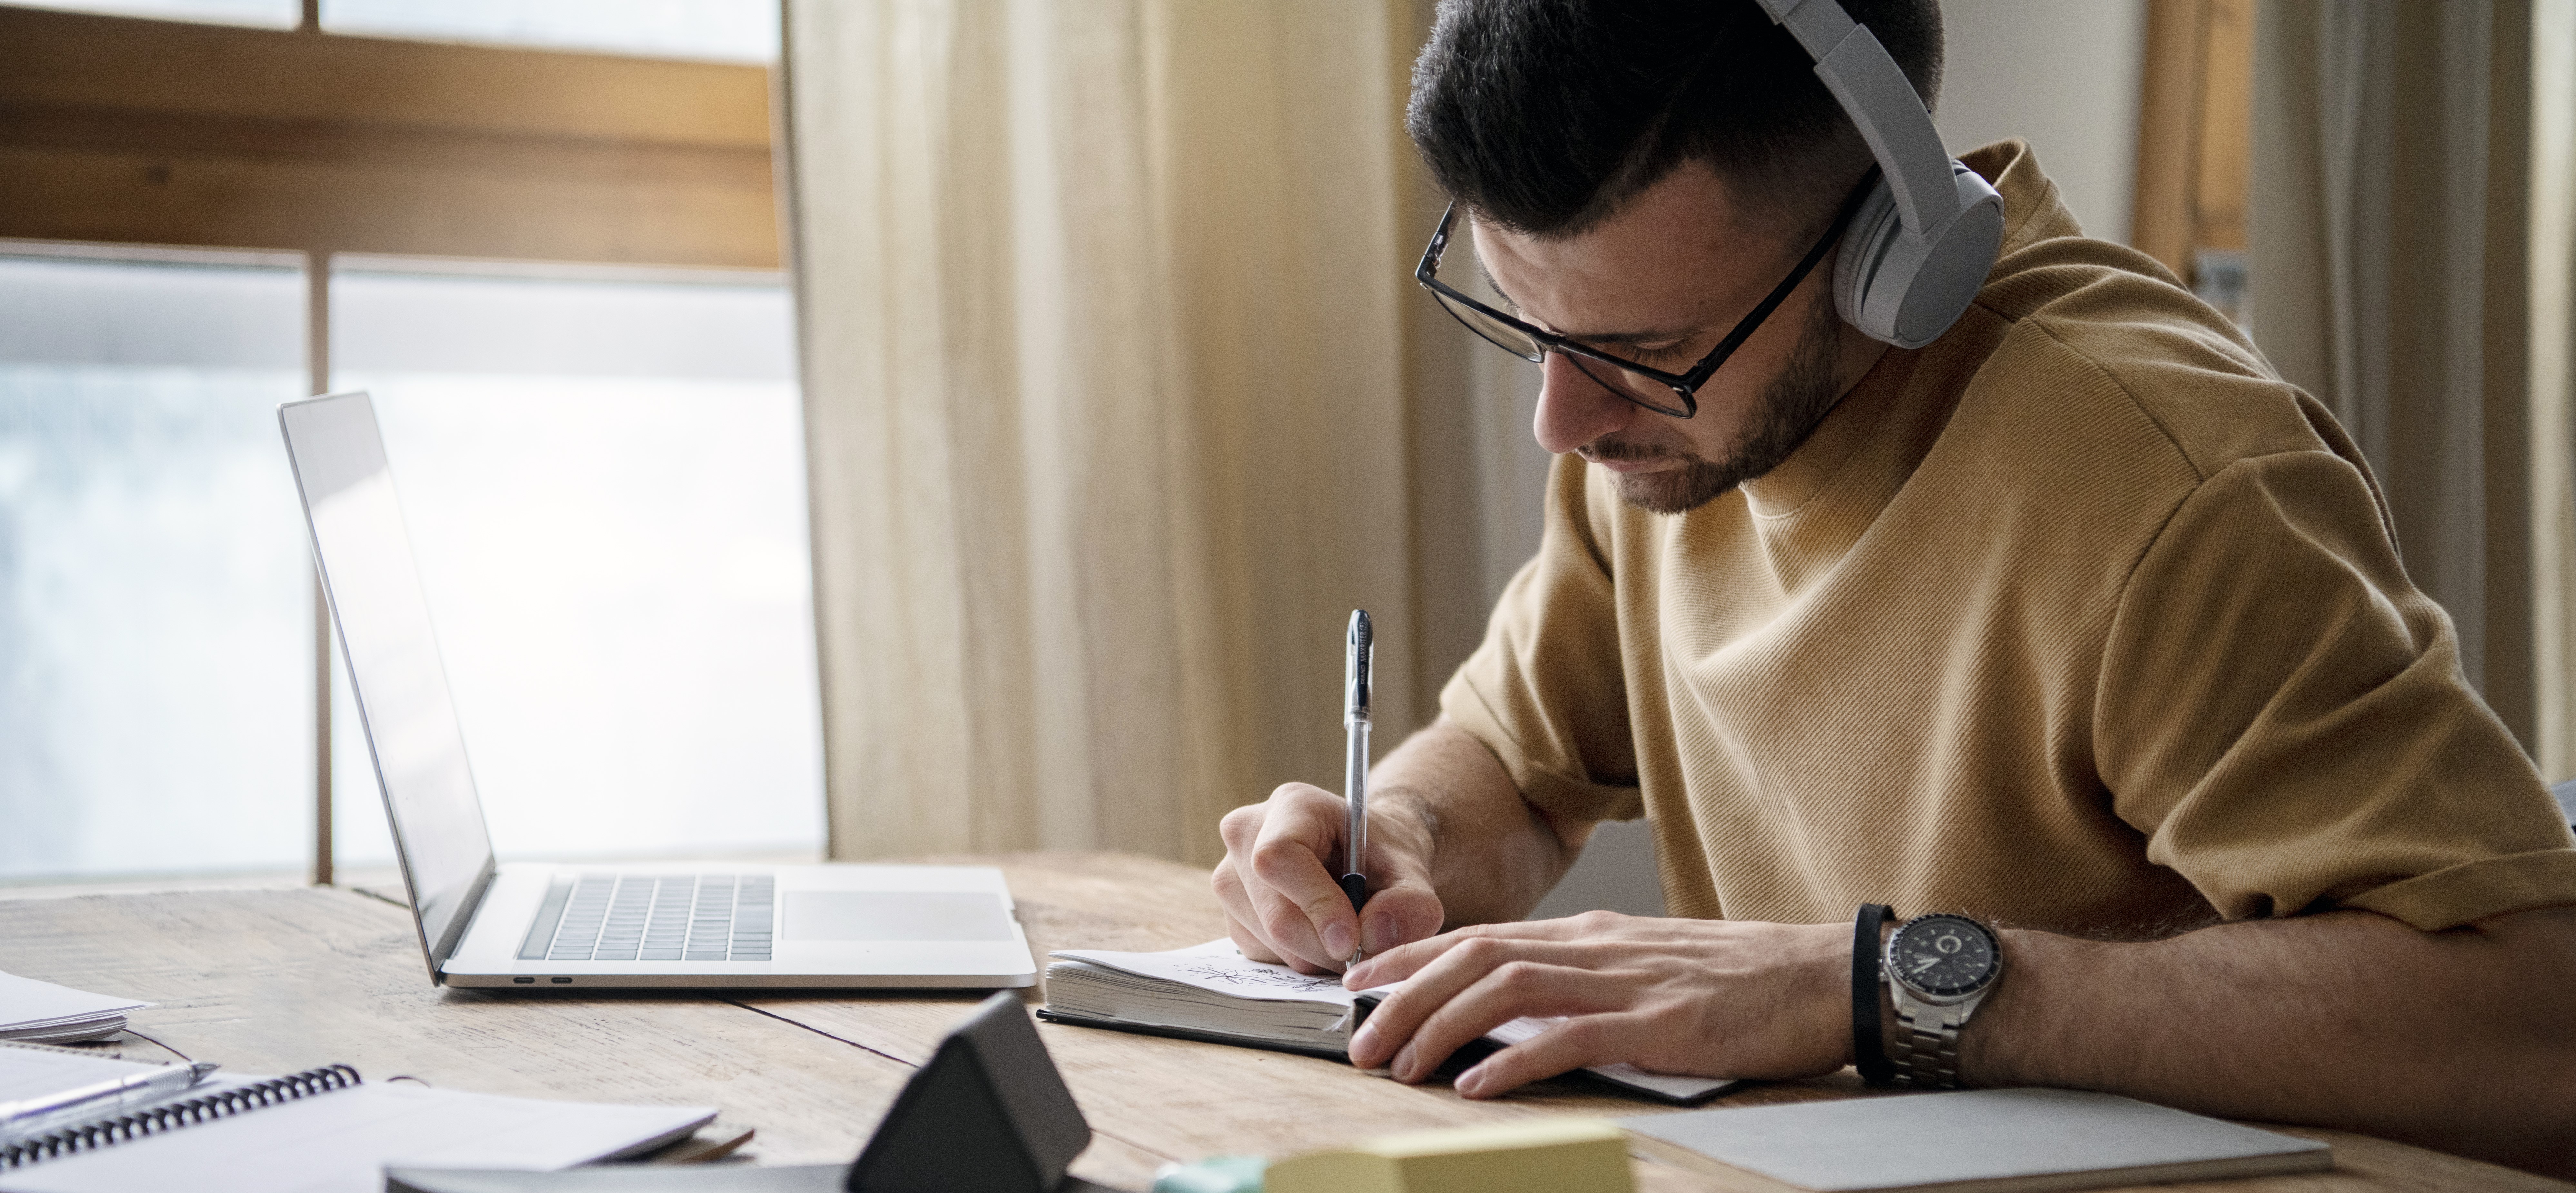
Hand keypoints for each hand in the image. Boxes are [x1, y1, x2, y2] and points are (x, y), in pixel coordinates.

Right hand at [1212, 783, 1445, 973]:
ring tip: (1345, 935)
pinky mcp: (1232, 912)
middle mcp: (1246, 833)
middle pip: (1274, 912)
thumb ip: (1409, 904)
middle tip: (1362, 951)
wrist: (1364, 860)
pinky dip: (1298, 957)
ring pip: (1268, 939)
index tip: (1352, 940)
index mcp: (1291, 805)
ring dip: (1315, 955)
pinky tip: (1319, 935)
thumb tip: (1375, 935)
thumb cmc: (1383, 857)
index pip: (1279, 857)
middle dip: (1324, 945)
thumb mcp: (1412, 873)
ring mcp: (1230, 874)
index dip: (1316, 904)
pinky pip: (1262, 954)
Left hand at [1341, 912, 1849, 1096]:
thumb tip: (1524, 1002)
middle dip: (1404, 996)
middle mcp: (1597, 948)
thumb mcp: (1647, 965)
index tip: (1361, 982)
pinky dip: (1515, 1059)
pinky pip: (1569, 1036)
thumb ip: (1585, 977)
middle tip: (1357, 1037)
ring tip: (1399, 1062)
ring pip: (1505, 990)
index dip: (1412, 958)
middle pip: (1475, 958)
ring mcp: (1627, 982)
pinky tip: (1477, 1082)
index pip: (1480, 935)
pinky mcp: (1659, 1022)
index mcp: (1592, 935)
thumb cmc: (1742, 981)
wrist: (1825, 975)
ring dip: (1441, 1026)